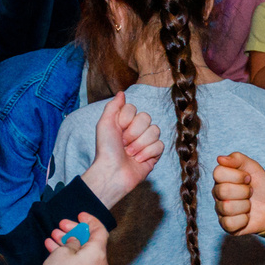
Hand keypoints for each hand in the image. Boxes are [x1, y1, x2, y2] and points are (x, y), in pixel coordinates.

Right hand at [28, 217, 108, 264]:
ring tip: (52, 235)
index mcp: (99, 254)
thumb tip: (76, 241)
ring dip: (68, 242)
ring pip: (82, 252)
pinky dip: (67, 254)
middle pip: (90, 241)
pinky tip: (51, 247)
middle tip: (60, 224)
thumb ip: (72, 242)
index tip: (79, 214)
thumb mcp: (63, 252)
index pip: (100, 231)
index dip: (90, 220)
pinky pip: (77, 263)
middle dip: (75, 230)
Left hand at [79, 92, 163, 206]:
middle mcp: (136, 131)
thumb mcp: (104, 124)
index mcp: (125, 122)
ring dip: (140, 144)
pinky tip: (138, 160)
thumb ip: (113, 106)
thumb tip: (122, 93)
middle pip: (146, 118)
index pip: (134, 109)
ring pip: (155, 130)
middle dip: (134, 133)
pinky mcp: (154, 154)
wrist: (112, 172)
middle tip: (123, 144)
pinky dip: (148, 153)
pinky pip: (160, 145)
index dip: (126, 120)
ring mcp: (146, 142)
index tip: (117, 131)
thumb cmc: (106, 150)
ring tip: (130, 153)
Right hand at [211, 151, 264, 234]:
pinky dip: (243, 220)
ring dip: (245, 206)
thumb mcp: (253, 167)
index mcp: (221, 178)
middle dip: (244, 191)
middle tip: (251, 192)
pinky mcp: (226, 225)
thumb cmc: (262, 185)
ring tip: (249, 204)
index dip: (237, 176)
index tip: (248, 178)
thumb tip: (220, 158)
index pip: (218, 173)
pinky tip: (247, 216)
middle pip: (223, 191)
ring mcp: (221, 210)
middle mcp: (218, 194)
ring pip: (227, 207)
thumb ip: (237, 158)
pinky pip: (229, 223)